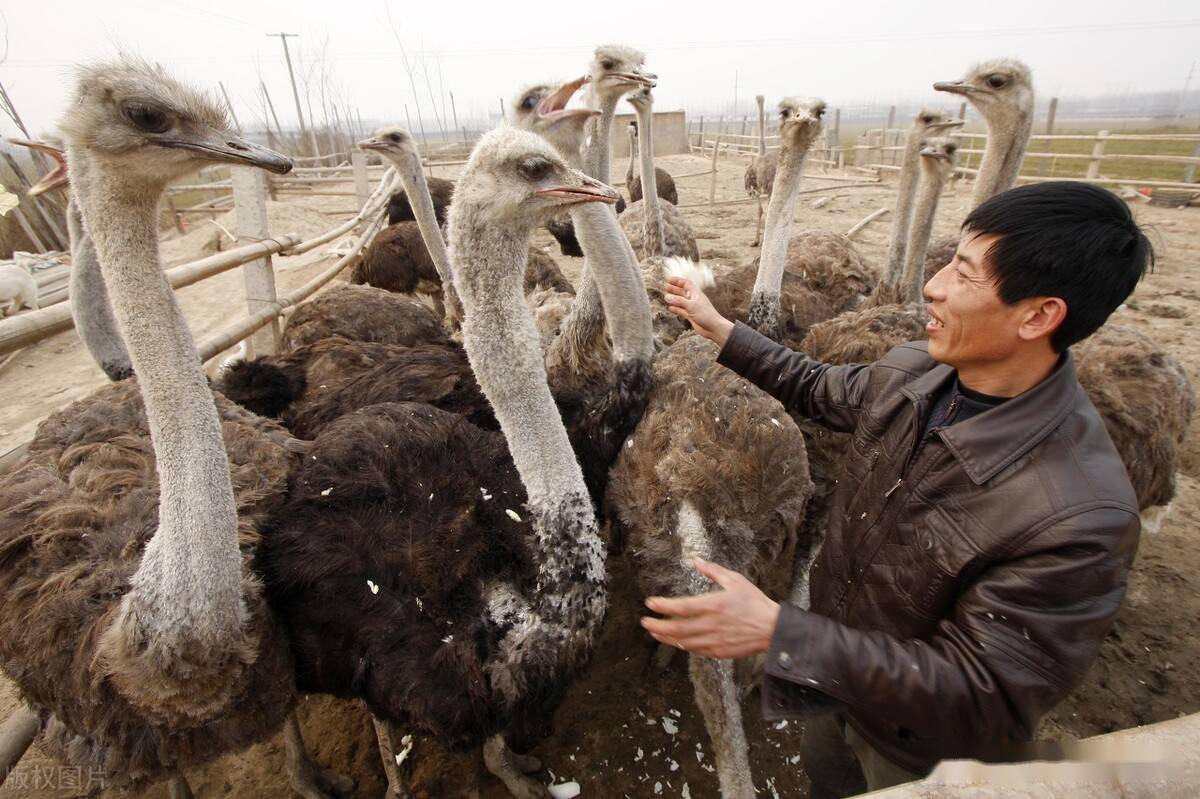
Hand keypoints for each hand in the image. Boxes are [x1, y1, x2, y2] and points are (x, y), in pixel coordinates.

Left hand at [641, 558, 779, 658]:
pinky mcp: (719, 652)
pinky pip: (696, 650)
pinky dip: (683, 646)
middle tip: (644, 622)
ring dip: (666, 637)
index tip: (650, 603)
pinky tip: (676, 642)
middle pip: (677, 628)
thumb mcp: (735, 580)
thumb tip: (695, 560)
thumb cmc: (755, 603)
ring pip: (683, 641)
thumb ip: (713, 571)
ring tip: (654, 632)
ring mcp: (714, 640)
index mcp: (714, 605)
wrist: (772, 629)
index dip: (663, 606)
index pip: (681, 607)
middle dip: (657, 625)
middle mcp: (711, 624)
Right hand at [663, 277, 734, 347]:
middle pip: (682, 291)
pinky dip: (676, 309)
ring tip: (665, 296)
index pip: (686, 283)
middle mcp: (693, 299)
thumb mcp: (691, 306)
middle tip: (665, 287)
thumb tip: (667, 296)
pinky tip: (670, 308)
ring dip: (674, 299)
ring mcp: (692, 308)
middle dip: (674, 289)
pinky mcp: (691, 316)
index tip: (668, 279)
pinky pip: (681, 310)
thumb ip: (678, 301)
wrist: (713, 328)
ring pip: (681, 301)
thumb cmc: (706, 315)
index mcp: (696, 293)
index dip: (677, 280)